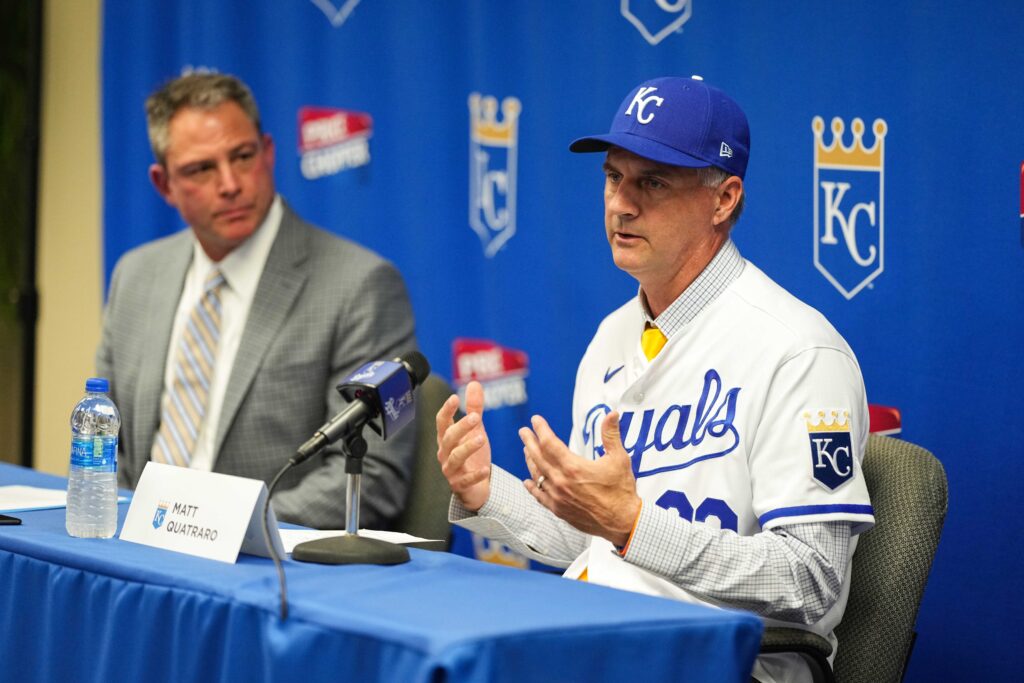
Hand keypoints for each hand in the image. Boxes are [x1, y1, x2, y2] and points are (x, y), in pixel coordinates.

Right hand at [436, 381, 490, 510]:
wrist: (474, 488)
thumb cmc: (472, 456)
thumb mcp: (475, 430)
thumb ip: (474, 408)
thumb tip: (474, 383)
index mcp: (447, 439)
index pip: (442, 422)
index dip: (446, 410)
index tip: (454, 398)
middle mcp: (445, 453)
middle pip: (449, 438)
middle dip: (461, 427)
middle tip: (475, 417)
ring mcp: (451, 470)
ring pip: (455, 458)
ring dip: (467, 447)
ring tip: (481, 438)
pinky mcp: (460, 485)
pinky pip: (466, 480)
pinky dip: (475, 475)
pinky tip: (485, 469)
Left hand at [519, 411, 640, 546]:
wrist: (623, 522)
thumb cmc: (622, 491)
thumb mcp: (619, 458)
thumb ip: (611, 434)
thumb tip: (612, 414)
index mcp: (573, 467)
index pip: (549, 443)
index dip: (541, 430)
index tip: (536, 421)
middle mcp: (561, 482)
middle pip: (538, 457)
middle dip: (529, 442)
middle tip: (524, 432)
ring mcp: (558, 497)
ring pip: (537, 475)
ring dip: (530, 461)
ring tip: (526, 450)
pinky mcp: (559, 510)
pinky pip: (540, 496)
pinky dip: (532, 487)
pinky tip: (527, 482)